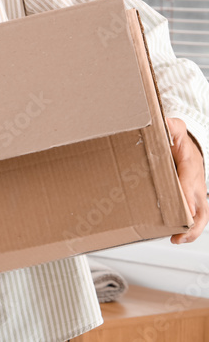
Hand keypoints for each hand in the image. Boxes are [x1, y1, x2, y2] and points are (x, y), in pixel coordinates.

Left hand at [167, 116, 207, 242]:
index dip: (186, 194)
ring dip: (192, 230)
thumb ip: (171, 126)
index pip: (190, 181)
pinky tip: (174, 237)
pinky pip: (195, 217)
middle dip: (193, 220)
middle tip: (180, 232)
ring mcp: (197, 194)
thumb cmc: (179, 140)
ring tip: (177, 239)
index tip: (183, 207)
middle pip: (201, 205)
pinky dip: (188, 229)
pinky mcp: (192, 201)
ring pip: (201, 216)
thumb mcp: (176, 129)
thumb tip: (164, 124)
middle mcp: (197, 183)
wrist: (188, 147)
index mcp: (191, 166)